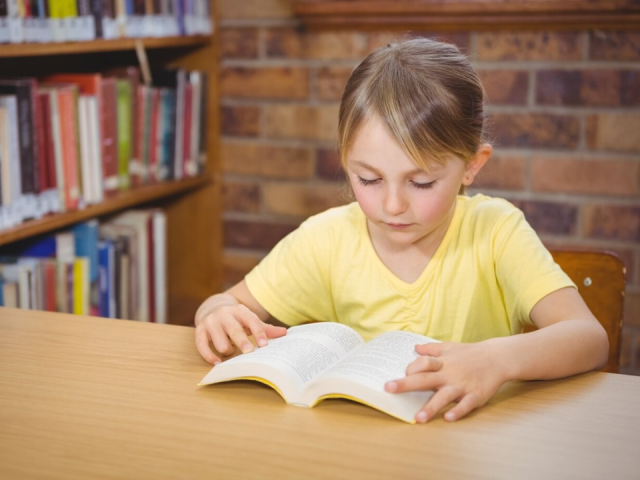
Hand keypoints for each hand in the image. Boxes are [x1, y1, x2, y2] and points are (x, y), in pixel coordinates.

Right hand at [195, 303, 286, 364]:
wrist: (214, 309)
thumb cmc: (237, 320)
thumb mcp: (250, 320)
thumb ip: (265, 328)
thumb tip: (284, 333)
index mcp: (240, 311)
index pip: (251, 321)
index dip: (258, 333)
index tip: (264, 345)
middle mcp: (224, 314)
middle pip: (235, 330)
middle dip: (242, 342)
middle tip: (249, 352)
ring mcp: (211, 322)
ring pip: (220, 342)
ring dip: (228, 351)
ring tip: (232, 350)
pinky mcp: (200, 330)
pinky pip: (202, 346)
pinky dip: (210, 356)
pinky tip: (217, 363)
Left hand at [385, 341, 506, 422]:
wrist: (497, 358)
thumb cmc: (470, 353)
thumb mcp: (450, 347)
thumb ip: (431, 349)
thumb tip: (414, 347)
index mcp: (442, 362)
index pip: (422, 363)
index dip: (410, 368)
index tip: (402, 373)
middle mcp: (449, 374)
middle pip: (425, 379)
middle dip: (406, 384)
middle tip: (389, 388)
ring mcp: (462, 386)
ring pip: (443, 397)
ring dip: (431, 407)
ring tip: (418, 418)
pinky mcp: (475, 395)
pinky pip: (465, 405)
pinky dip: (457, 411)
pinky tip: (447, 418)